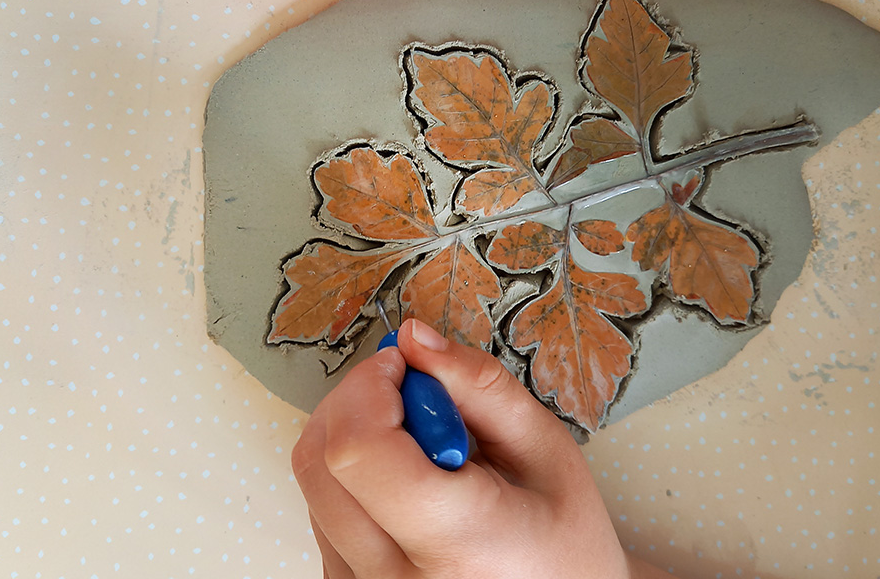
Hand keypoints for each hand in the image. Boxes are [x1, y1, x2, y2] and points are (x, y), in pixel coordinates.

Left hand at [290, 318, 668, 577]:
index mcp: (457, 542)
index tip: (403, 365)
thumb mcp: (544, 449)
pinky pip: (320, 514)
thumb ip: (479, 386)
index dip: (370, 387)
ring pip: (312, 484)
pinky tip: (402, 480)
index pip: (360, 450)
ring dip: (352, 436)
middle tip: (412, 394)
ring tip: (420, 447)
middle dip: (356, 400)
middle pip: (319, 461)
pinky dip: (350, 476)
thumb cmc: (566, 540)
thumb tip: (414, 337)